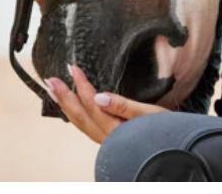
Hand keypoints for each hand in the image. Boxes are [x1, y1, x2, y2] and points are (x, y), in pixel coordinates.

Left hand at [45, 63, 168, 143]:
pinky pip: (86, 126)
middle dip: (63, 96)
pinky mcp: (110, 140)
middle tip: (50, 80)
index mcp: (114, 128)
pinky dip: (77, 114)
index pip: (92, 103)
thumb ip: (123, 106)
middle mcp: (106, 137)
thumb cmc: (165, 132)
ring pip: (80, 122)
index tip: (73, 68)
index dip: (81, 84)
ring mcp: (106, 140)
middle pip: (79, 115)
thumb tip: (98, 96)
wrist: (172, 153)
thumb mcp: (148, 114)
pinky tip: (75, 108)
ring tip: (54, 92)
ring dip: (66, 105)